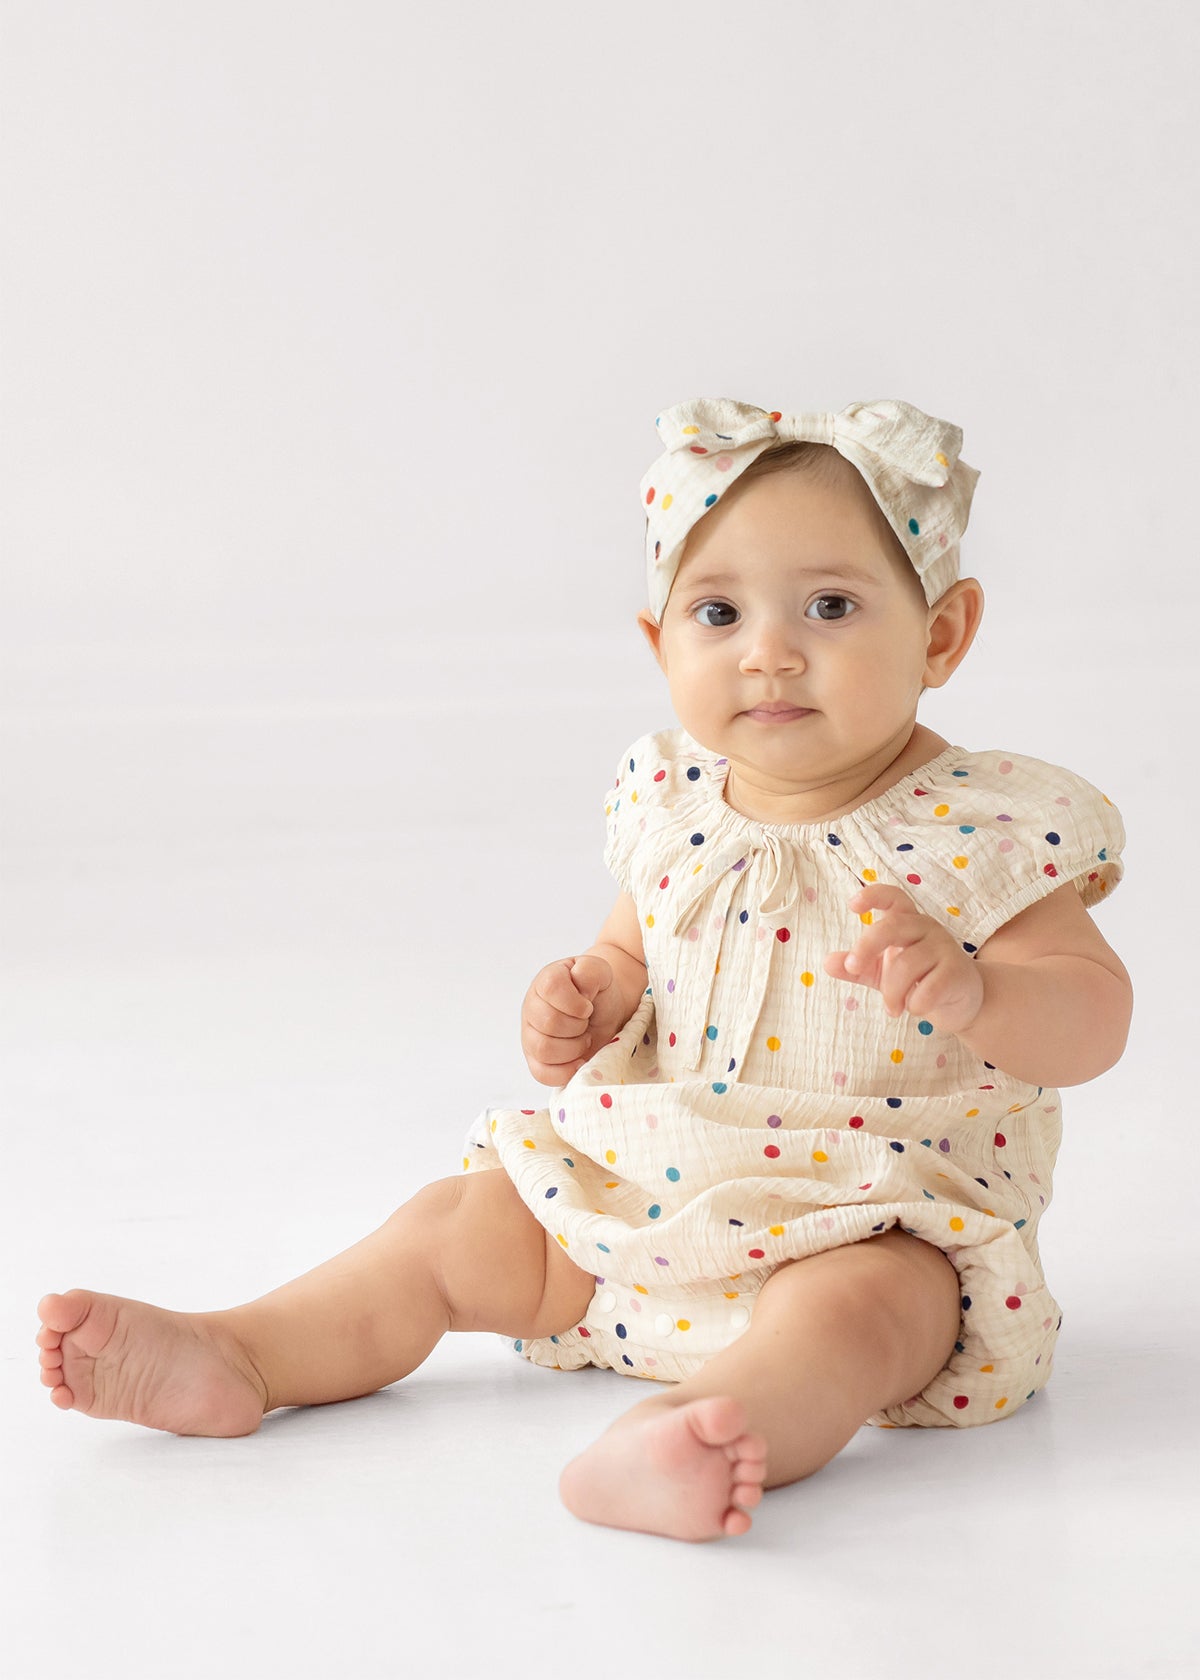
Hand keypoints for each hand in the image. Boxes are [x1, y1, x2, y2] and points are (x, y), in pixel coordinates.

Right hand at [520, 955, 622, 1085]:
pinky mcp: (536, 1060)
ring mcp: (530, 1035)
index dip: (576, 1001)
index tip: (588, 1006)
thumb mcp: (601, 972)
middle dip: (578, 1026)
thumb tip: (580, 991)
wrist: (604, 1012)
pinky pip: (542, 1073)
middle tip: (587, 1022)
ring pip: (544, 1049)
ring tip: (583, 1038)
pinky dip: (566, 1070)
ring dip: (574, 1048)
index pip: (552, 988)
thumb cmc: (599, 993)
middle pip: (549, 1022)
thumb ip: (591, 970)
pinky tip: (580, 1060)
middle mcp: (532, 1007)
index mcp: (546, 981)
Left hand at [823, 885, 984, 1035]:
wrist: (962, 1002)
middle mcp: (926, 928)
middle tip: (852, 968)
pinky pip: (927, 989)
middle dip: (866, 946)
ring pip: (906, 965)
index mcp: (907, 921)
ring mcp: (945, 947)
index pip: (893, 897)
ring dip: (892, 993)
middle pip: (893, 926)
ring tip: (893, 1009)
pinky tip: (915, 1008)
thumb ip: (857, 967)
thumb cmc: (918, 979)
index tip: (852, 905)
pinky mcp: (957, 972)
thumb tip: (827, 962)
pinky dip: (914, 1004)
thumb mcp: (882, 972)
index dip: (873, 895)